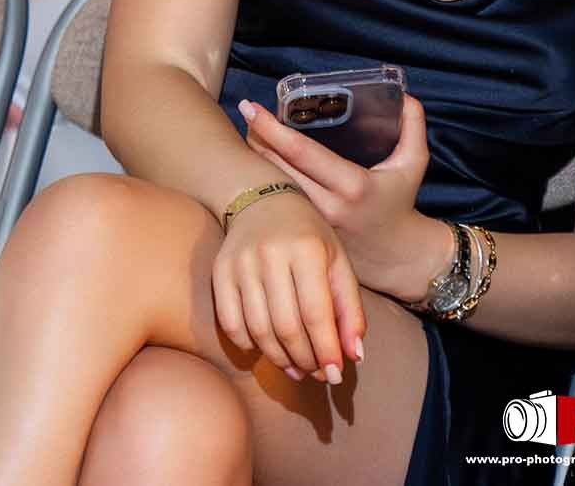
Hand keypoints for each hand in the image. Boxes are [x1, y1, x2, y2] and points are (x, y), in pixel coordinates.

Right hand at [211, 182, 365, 383]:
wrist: (263, 200)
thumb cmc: (310, 237)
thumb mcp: (338, 263)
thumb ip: (350, 309)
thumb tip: (355, 356)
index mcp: (307, 249)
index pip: (316, 312)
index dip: (327, 348)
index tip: (336, 374)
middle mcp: (272, 255)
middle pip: (286, 325)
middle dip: (305, 358)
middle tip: (317, 373)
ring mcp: (242, 263)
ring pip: (258, 329)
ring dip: (279, 358)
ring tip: (297, 368)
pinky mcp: (220, 272)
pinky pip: (231, 323)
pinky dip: (249, 345)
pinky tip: (266, 350)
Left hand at [238, 95, 439, 302]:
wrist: (396, 256)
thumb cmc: (401, 203)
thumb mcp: (414, 164)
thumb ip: (413, 127)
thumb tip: (406, 95)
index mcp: (352, 185)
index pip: (303, 153)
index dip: (273, 129)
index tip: (252, 108)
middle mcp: (328, 207)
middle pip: (279, 169)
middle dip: (257, 140)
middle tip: (246, 114)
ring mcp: (312, 224)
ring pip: (273, 188)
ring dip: (257, 159)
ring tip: (249, 133)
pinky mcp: (304, 234)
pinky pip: (278, 203)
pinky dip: (265, 181)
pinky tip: (257, 163)